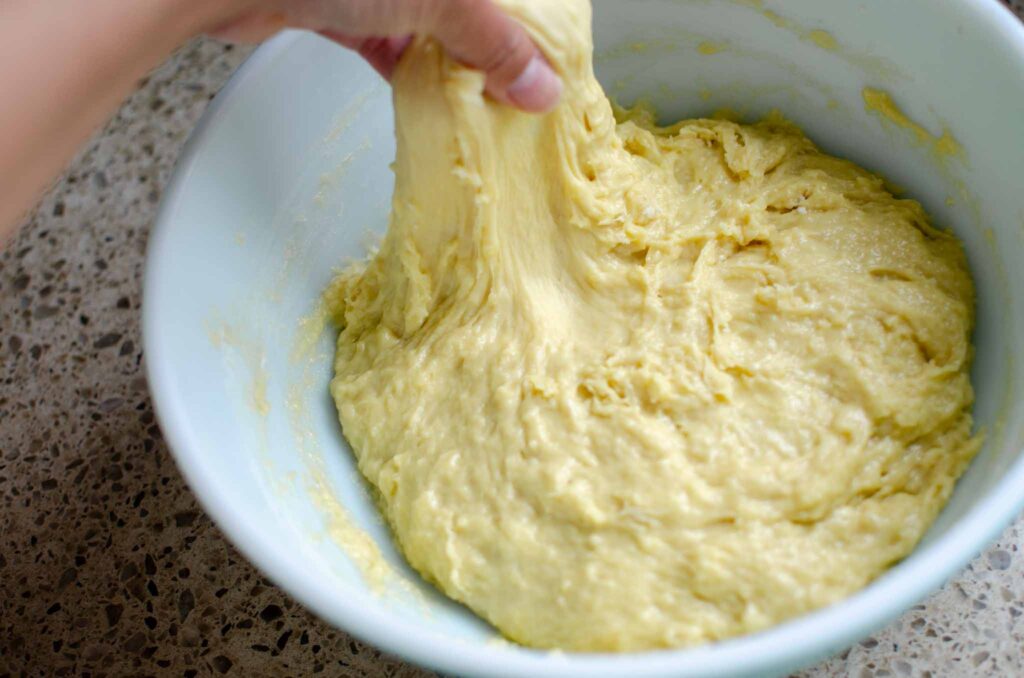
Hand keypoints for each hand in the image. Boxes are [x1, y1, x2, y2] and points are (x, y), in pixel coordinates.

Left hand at [211, 0, 562, 112]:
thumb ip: (492, 42)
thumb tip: (542, 90)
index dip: (530, 23)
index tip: (549, 61)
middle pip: (467, 4)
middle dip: (491, 45)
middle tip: (517, 89)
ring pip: (427, 21)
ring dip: (450, 62)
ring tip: (480, 103)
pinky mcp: (336, 4)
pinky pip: (387, 38)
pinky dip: (409, 68)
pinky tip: (429, 99)